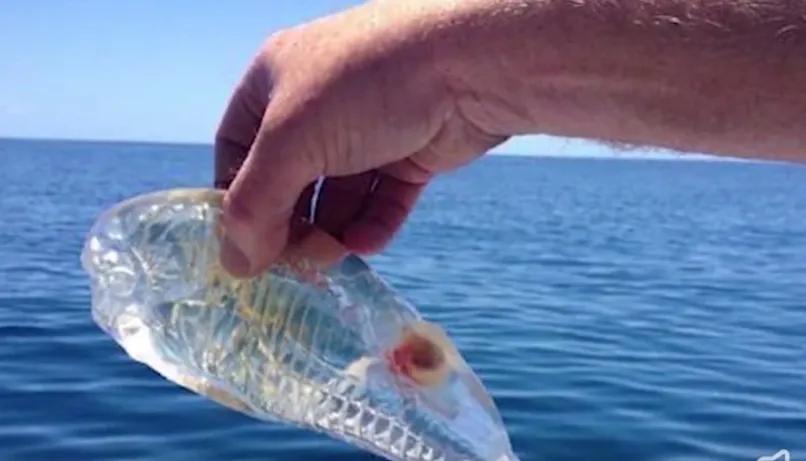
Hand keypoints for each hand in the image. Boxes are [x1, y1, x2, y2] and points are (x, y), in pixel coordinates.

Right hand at [214, 2, 504, 276]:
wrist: (469, 62)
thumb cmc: (365, 86)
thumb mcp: (290, 142)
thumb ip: (255, 205)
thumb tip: (236, 264)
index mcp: (275, 81)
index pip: (237, 149)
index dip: (235, 198)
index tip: (242, 245)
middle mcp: (318, 103)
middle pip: (289, 179)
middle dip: (289, 223)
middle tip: (292, 263)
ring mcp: (368, 128)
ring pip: (338, 195)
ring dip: (332, 231)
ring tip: (332, 256)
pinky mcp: (411, 151)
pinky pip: (382, 199)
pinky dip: (372, 225)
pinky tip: (365, 244)